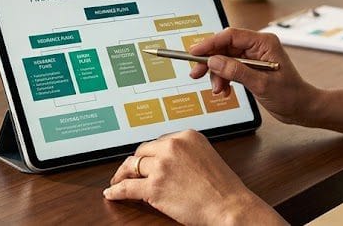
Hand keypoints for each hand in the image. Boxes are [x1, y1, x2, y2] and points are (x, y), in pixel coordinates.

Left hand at [103, 130, 283, 225]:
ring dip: (123, 174)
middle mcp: (172, 146)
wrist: (230, 206)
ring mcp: (161, 166)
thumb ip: (186, 152)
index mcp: (186, 135)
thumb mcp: (206, 156)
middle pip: (142, 151)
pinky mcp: (154, 187)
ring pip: (132, 166)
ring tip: (118, 180)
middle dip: (136, 163)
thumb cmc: (223, 188)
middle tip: (128, 171)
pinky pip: (127, 187)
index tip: (145, 160)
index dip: (150, 154)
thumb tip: (166, 159)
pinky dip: (116, 190)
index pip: (158, 141)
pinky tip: (112, 192)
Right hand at [189, 27, 318, 125]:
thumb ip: (236, 71)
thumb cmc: (291, 95)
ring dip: (217, 74)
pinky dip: (224, 79)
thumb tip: (213, 61)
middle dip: (210, 61)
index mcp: (263, 42)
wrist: (303, 109)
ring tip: (217, 90)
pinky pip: (230, 69)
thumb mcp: (261, 84)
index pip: (231, 36)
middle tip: (196, 73)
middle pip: (225, 47)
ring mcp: (253, 57)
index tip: (194, 52)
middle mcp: (257, 46)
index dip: (210, 43)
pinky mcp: (250, 68)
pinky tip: (224, 91)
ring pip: (224, 59)